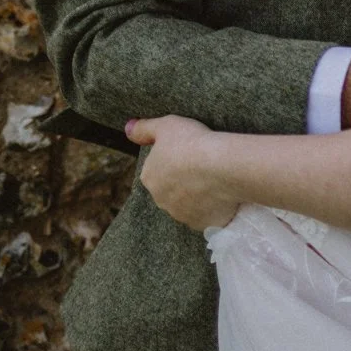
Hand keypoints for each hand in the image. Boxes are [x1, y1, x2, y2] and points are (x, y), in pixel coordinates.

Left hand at [125, 114, 239, 230]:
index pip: (157, 169)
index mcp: (149, 177)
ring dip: (196, 196)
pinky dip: (211, 208)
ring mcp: (181, 215)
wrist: (222, 166)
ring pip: (187, 204)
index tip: (188, 152)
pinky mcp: (202, 224)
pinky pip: (205, 216)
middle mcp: (161, 200)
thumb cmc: (192, 142)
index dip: (173, 160)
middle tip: (202, 166)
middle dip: (182, 182)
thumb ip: (144, 129)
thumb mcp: (166, 125)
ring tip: (215, 179)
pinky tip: (222, 194)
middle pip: (170, 190)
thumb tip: (128, 128)